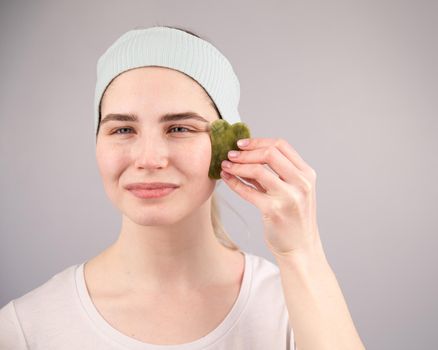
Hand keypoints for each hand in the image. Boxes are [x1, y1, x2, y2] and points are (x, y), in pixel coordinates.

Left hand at [220, 137, 322, 258]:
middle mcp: (301, 183)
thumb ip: (274, 174)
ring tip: (226, 166)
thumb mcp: (291, 191)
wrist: (300, 248)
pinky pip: (248, 191)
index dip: (259, 141)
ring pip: (258, 170)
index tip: (242, 144)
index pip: (281, 145)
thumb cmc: (294, 218)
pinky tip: (227, 179)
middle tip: (230, 154)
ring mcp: (289, 197)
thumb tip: (246, 156)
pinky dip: (235, 183)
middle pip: (270, 153)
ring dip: (238, 166)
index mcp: (306, 174)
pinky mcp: (274, 211)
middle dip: (246, 152)